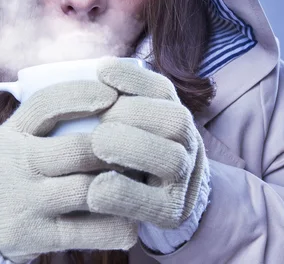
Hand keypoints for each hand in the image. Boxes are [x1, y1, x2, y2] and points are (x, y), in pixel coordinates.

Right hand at [0, 80, 137, 263]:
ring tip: (144, 176)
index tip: (114, 93)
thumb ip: (49, 115)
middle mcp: (14, 166)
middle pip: (79, 149)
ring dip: (122, 182)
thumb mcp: (19, 136)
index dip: (83, 95)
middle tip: (145, 140)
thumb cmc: (17, 170)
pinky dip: (117, 223)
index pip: (47, 104)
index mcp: (10, 134)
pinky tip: (133, 217)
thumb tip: (107, 88)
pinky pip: (89, 231)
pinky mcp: (37, 237)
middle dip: (117, 144)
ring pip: (89, 189)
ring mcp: (25, 203)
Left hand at [87, 58, 209, 242]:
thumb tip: (98, 70)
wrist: (169, 204)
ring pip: (172, 158)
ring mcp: (184, 182)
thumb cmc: (134, 158)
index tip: (102, 69)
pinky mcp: (171, 214)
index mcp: (175, 118)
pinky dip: (124, 195)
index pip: (163, 91)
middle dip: (134, 113)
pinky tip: (95, 190)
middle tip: (99, 119)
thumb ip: (120, 103)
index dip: (134, 79)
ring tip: (98, 144)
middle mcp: (188, 146)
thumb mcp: (134, 127)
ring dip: (133, 147)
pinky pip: (154, 206)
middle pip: (175, 120)